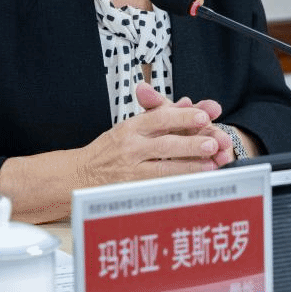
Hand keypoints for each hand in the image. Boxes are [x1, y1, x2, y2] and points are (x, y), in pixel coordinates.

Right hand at [0, 84, 234, 223]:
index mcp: (130, 126)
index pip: (160, 117)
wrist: (76, 175)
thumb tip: (189, 103)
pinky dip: (178, 183)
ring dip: (190, 165)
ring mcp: (130, 170)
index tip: (205, 114)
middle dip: (191, 141)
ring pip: (164, 167)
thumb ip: (159, 116)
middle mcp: (129, 147)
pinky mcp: (130, 189)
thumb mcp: (129, 127)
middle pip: (165, 142)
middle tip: (213, 141)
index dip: (183, 115)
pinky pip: (158, 186)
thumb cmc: (108, 151)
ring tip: (212, 163)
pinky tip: (195, 182)